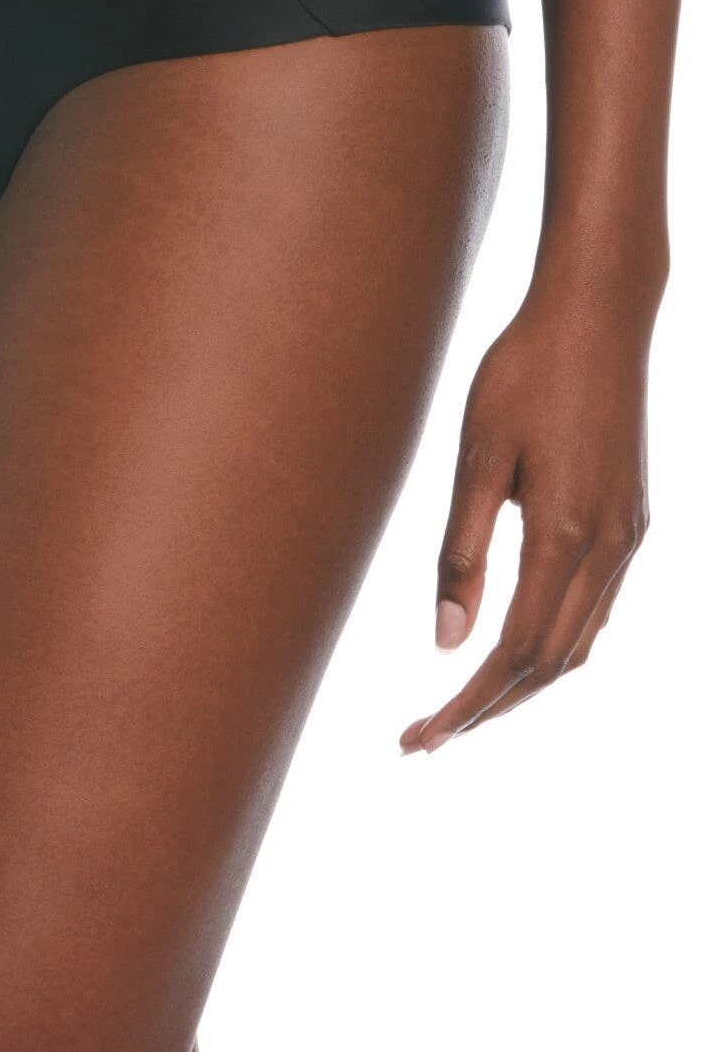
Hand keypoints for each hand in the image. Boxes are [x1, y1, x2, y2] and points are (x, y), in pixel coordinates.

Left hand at [400, 276, 652, 753]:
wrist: (600, 312)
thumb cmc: (525, 369)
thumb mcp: (477, 455)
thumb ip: (462, 551)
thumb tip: (446, 642)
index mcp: (566, 536)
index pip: (512, 655)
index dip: (465, 706)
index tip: (418, 738)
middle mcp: (609, 548)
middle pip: (550, 665)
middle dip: (488, 709)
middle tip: (425, 738)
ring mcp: (629, 535)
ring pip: (580, 644)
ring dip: (523, 684)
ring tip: (462, 704)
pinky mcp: (633, 518)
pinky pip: (596, 608)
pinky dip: (555, 644)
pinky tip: (516, 643)